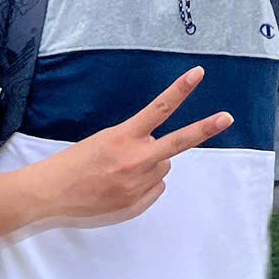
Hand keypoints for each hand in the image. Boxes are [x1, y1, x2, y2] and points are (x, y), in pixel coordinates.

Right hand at [30, 67, 231, 220]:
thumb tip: (163, 156)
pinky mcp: (136, 204)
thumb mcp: (105, 140)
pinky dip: (146, 184)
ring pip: (163, 166)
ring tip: (121, 169)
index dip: (180, 90)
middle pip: (178, 141)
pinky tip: (121, 185)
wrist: (51, 193)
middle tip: (227, 117)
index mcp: (124, 137)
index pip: (158, 108)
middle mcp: (136, 160)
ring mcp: (138, 184)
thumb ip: (136, 143)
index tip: (198, 73)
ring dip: (152, 164)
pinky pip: (156, 187)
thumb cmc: (76, 161)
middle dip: (205, 128)